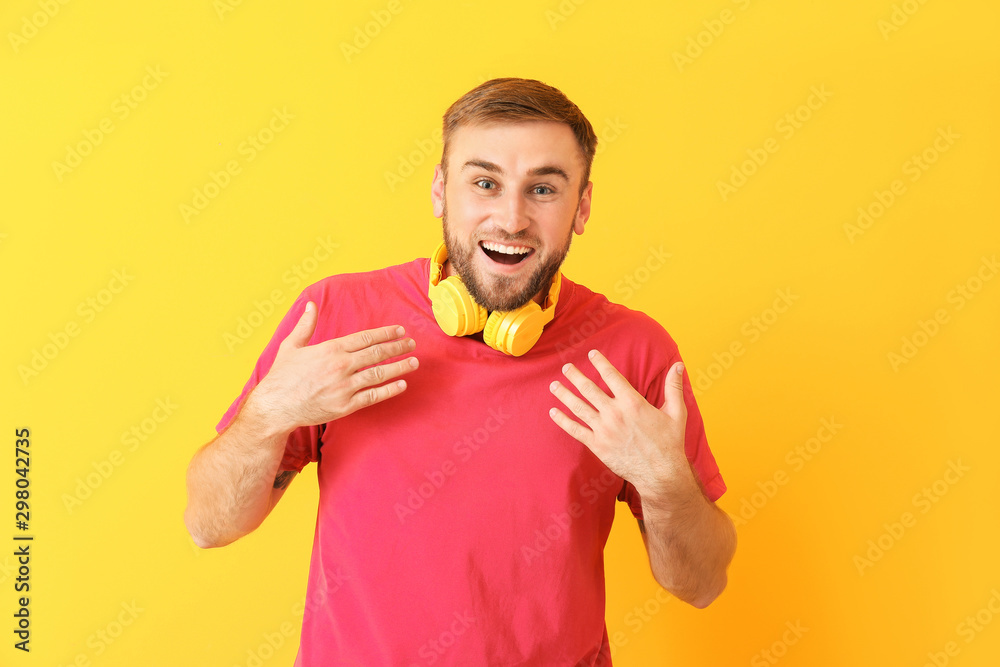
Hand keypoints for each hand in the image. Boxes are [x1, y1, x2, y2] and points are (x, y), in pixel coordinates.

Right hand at [249, 301, 418, 431]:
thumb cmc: (282, 376)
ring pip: (379, 374)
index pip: (365, 337)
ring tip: (414, 362)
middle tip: (412, 343)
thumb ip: (305, 325)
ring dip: (399, 367)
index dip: (386, 333)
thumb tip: (311, 304)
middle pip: (377, 353)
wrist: (274, 406)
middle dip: (398, 347)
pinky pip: (373, 396)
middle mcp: (340, 366)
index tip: (400, 330)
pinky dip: (389, 390)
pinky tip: (402, 384)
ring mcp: (344, 386)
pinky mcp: (345, 406)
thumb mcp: (291, 346)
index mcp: (330, 349)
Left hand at [548, 349, 689, 498]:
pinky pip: (575, 430)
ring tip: (554, 385)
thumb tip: (679, 365)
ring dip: (564, 395)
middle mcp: (615, 413)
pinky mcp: (598, 445)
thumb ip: (674, 387)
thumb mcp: (676, 413)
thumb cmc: (670, 443)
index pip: (611, 376)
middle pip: (589, 389)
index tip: (592, 354)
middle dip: (575, 376)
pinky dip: (562, 420)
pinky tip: (553, 412)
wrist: (660, 474)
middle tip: (566, 368)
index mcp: (632, 402)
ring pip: (578, 407)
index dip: (600, 363)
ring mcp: (604, 430)